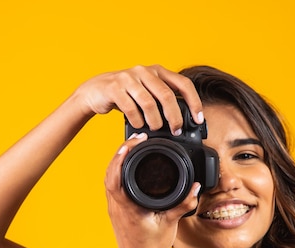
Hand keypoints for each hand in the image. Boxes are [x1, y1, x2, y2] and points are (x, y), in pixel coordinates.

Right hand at [70, 65, 204, 135]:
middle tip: (176, 130)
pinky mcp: (114, 88)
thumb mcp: (147, 92)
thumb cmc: (125, 93)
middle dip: (174, 116)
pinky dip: (137, 121)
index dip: (194, 102)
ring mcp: (128, 78)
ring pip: (149, 103)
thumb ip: (162, 100)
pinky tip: (138, 126)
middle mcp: (144, 71)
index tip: (199, 119)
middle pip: (166, 95)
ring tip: (155, 128)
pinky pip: (130, 108)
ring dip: (155, 121)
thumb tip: (182, 121)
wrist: (95, 90)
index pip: (183, 83)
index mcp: (157, 71)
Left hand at [104, 133, 200, 247]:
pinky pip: (113, 185)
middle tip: (138, 139)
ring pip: (109, 177)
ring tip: (133, 147)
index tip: (135, 141)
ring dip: (119, 161)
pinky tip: (129, 166)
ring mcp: (113, 208)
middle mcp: (115, 206)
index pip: (116, 175)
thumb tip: (196, 187)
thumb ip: (184, 204)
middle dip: (122, 152)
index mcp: (126, 207)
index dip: (123, 155)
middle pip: (110, 171)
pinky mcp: (115, 210)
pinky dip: (119, 171)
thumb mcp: (171, 224)